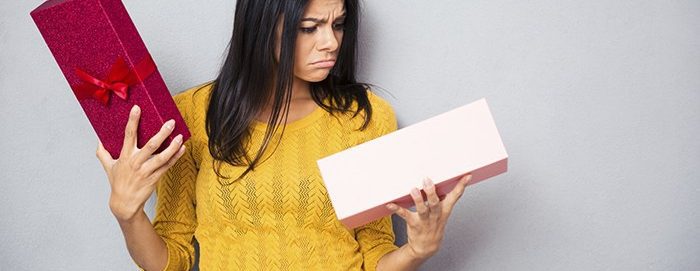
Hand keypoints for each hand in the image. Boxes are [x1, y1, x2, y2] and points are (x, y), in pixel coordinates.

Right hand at [96, 105, 185, 221]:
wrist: (124, 203)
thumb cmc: (118, 183)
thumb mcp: (108, 167)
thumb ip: (103, 153)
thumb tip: (99, 141)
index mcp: (125, 156)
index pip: (129, 135)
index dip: (133, 121)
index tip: (137, 108)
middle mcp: (136, 162)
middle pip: (151, 145)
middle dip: (162, 132)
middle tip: (170, 122)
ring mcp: (146, 171)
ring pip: (162, 157)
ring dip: (172, 146)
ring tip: (180, 136)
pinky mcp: (155, 178)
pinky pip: (167, 166)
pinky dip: (176, 157)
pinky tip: (182, 149)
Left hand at [386, 174, 471, 259]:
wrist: (427, 247)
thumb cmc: (434, 225)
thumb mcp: (443, 212)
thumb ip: (443, 197)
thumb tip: (443, 180)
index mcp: (445, 210)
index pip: (455, 196)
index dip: (461, 186)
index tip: (466, 176)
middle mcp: (435, 215)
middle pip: (435, 203)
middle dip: (432, 192)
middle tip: (427, 180)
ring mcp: (424, 221)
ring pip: (422, 210)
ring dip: (418, 200)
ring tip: (414, 190)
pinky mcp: (414, 224)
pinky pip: (405, 215)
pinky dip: (397, 209)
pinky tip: (390, 203)